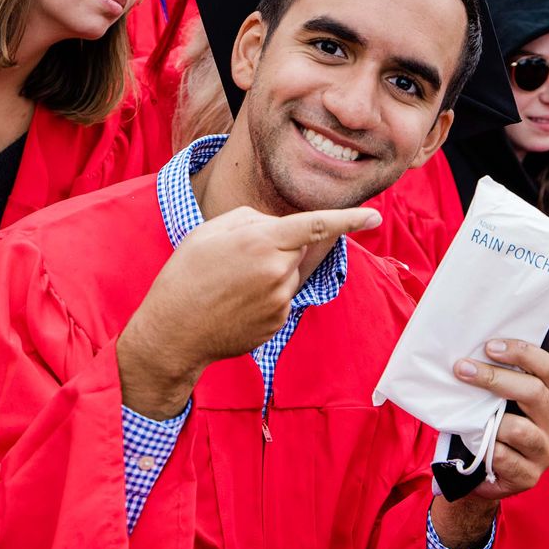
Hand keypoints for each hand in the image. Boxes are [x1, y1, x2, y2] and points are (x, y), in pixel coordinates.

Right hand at [117, 205, 380, 417]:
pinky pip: (280, 298)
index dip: (349, 219)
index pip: (316, 226)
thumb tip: (275, 227)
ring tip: (230, 285)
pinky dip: (263, 296)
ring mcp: (281, 301)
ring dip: (269, 272)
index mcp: (262, 242)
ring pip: (288, 274)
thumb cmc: (186, 275)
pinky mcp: (278, 323)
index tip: (375, 216)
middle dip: (276, 246)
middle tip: (235, 259)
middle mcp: (278, 271)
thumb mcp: (209, 231)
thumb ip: (250, 219)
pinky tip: (235, 304)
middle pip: (296, 249)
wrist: (173, 332)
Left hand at [431, 339, 548, 548]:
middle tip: (462, 369)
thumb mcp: (495, 401)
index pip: (547, 367)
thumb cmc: (487, 426)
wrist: (479, 474)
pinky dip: (484, 448)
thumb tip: (465, 354)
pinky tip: (472, 444)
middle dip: (495, 378)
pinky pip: (504, 457)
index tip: (489, 346)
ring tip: (468, 417)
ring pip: (521, 430)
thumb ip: (493, 380)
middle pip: (535, 393)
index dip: (521, 353)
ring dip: (489, 420)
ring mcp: (544, 452)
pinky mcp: (529, 476)